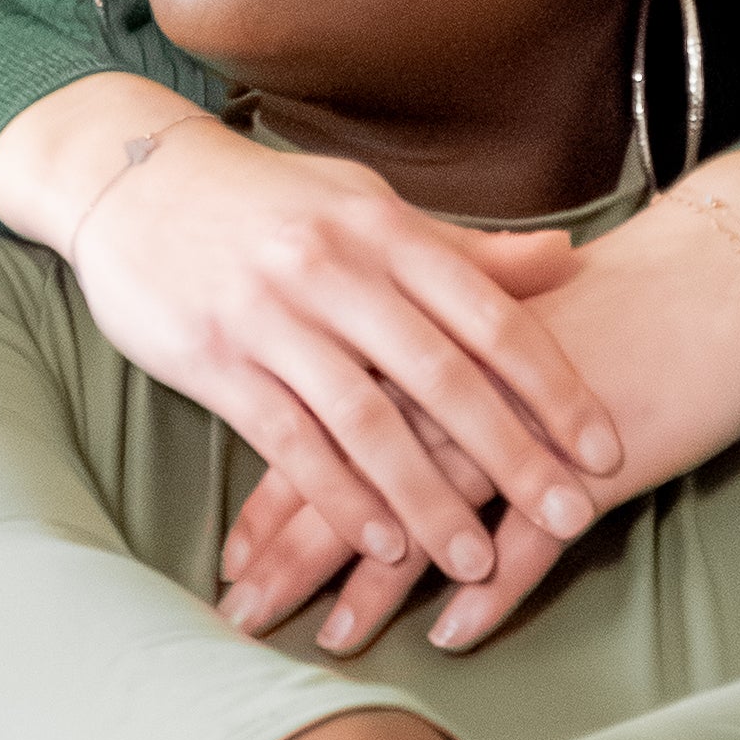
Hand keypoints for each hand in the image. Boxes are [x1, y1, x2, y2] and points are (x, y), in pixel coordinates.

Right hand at [0, 88, 624, 582]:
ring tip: (476, 561)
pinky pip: (291, 443)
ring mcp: (272, 315)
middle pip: (443, 377)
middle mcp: (336, 268)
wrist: (135, 178)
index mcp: (385, 229)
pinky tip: (381, 543)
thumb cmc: (269, 202)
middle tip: (572, 518)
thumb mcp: (368, 206)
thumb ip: (464, 250)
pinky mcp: (215, 359)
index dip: (555, 387)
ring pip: (368, 423)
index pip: (491, 315)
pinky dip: (341, 499)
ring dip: (429, 500)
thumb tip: (568, 263)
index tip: (604, 448)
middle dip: (514, 456)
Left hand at [216, 151, 739, 659]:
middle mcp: (463, 380)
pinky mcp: (591, 458)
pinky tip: (449, 636)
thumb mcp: (504, 329)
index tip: (227, 556)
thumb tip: (365, 416)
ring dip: (376, 582)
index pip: (329, 421)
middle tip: (239, 614)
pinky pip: (530, 535)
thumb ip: (431, 366)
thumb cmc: (611, 305)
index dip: (276, 490)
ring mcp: (526, 422)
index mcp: (431, 340)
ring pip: (431, 505)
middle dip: (295, 547)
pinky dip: (490, 587)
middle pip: (357, 469)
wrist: (721, 272)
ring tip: (328, 641)